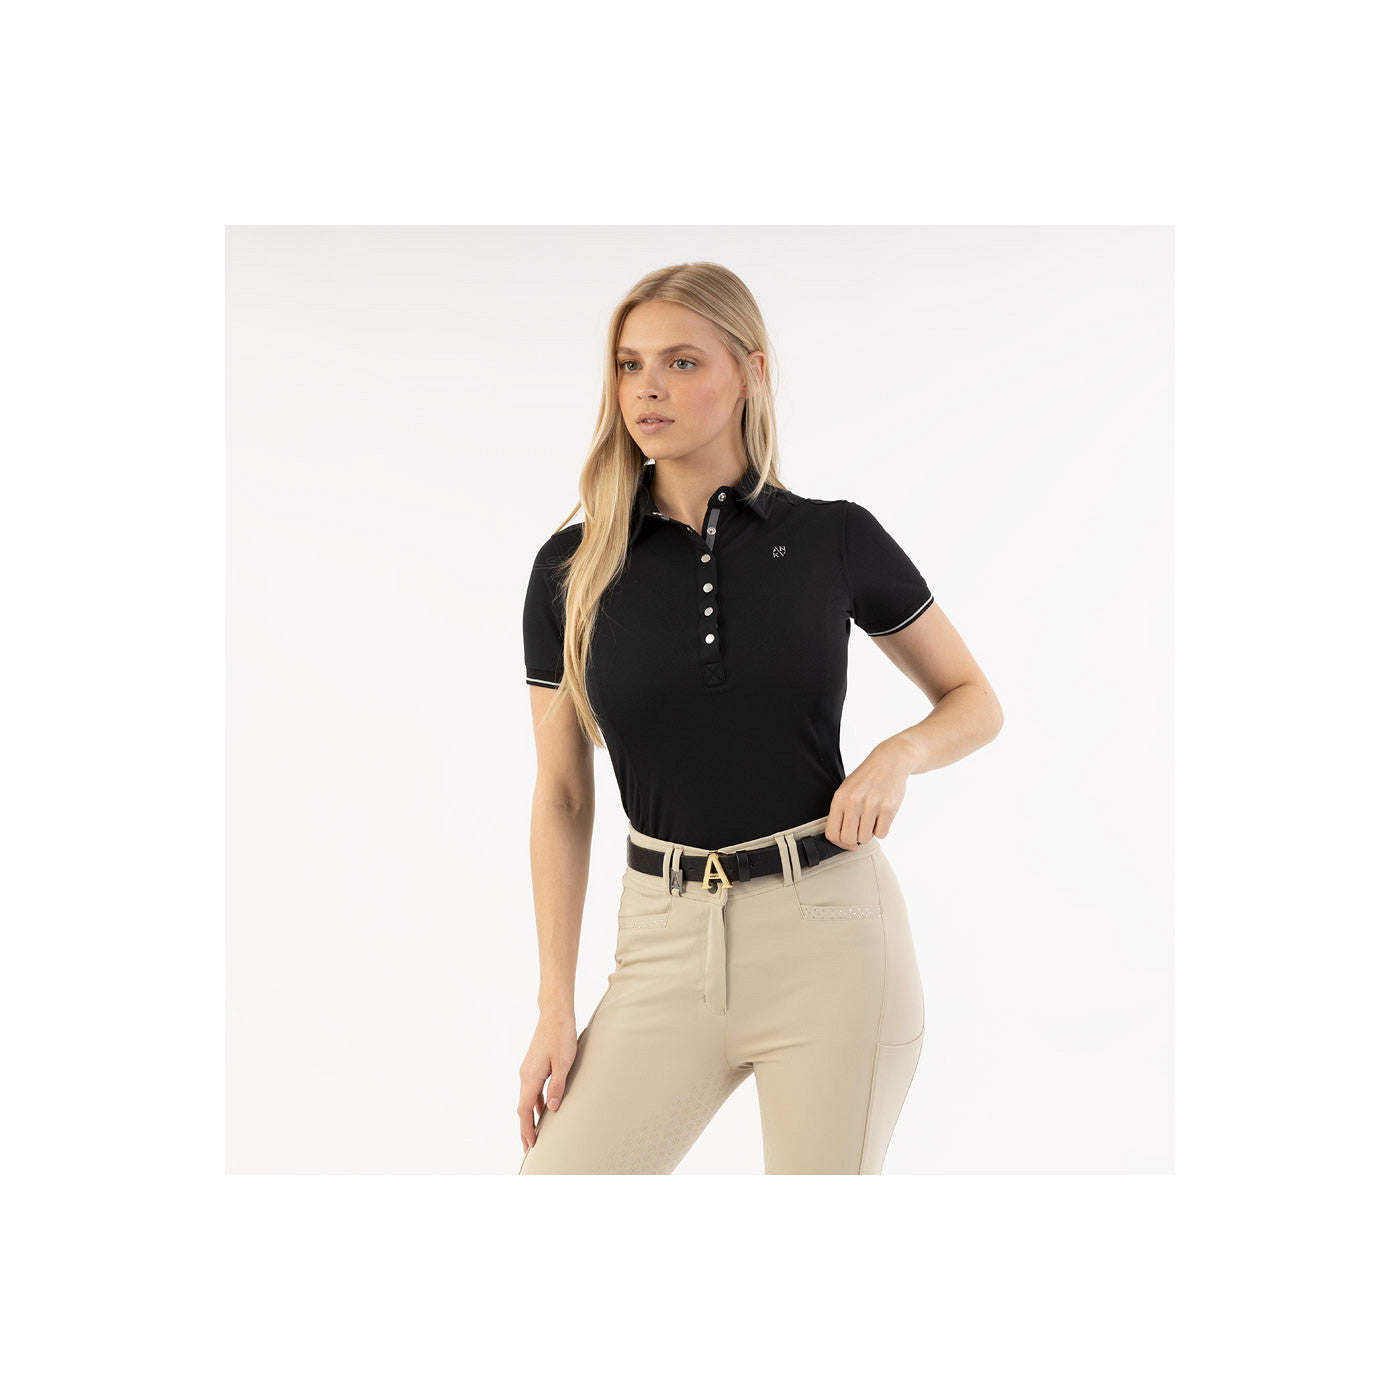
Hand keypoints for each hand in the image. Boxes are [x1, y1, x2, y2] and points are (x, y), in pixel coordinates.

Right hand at [518, 1009, 577, 1154]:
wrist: (554, 1013)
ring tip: (535, 1133)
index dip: (527, 1128)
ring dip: (529, 1117)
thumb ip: (558, 1085)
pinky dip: (534, 1104)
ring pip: (526, 1099)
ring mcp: (528, 1069)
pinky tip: (542, 1109)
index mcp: (531, 1076)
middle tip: (529, 1147)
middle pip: (522, 1108)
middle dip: (525, 1128)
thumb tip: (551, 1109)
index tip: (531, 1145)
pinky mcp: (533, 1065)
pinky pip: (531, 1090)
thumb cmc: (561, 1035)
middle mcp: (525, 1075)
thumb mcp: (564, 1061)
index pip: (525, 1110)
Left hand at [824, 738, 914, 848]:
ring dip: (869, 833)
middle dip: (855, 840)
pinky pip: (882, 834)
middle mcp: (854, 801)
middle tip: (861, 829)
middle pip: (848, 838)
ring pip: (865, 838)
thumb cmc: (866, 779)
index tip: (848, 842)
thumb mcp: (846, 791)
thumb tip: (844, 841)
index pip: (832, 833)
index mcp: (840, 798)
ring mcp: (872, 804)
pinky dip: (882, 829)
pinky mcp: (889, 807)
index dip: (839, 843)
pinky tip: (882, 816)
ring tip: (872, 819)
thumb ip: (841, 814)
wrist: (890, 761)